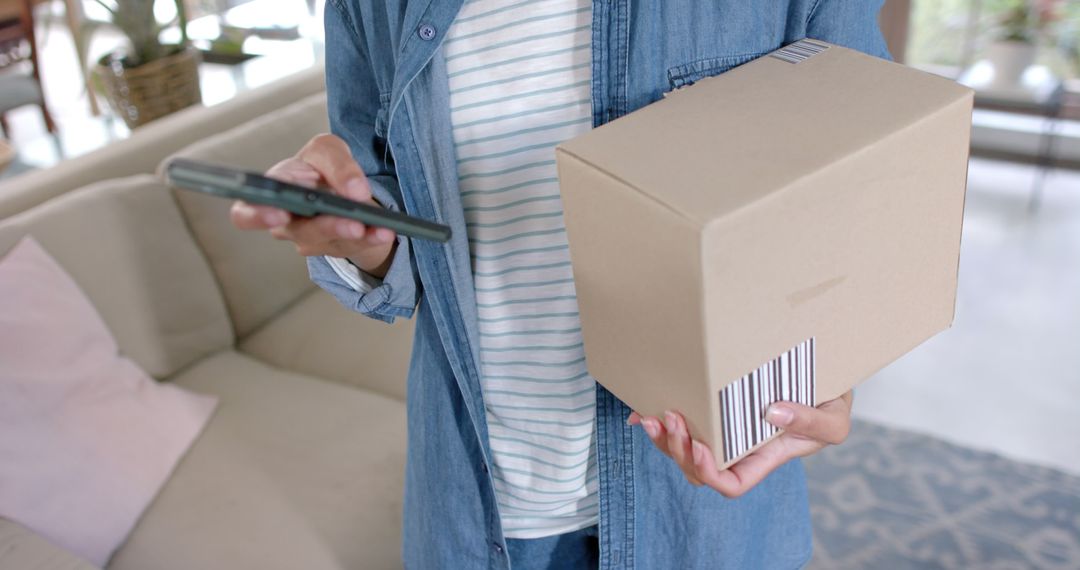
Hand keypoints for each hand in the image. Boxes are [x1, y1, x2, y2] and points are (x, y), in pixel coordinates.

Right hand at [228, 134, 395, 277]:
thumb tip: (354, 190)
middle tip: (350, 223)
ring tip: (376, 226)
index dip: (259, 215)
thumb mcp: (328, 150)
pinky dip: (371, 237)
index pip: (247, 212)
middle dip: (325, 227)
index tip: (279, 214)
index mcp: (272, 192)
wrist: (346, 189)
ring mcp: (311, 240)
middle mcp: (286, 222)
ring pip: (330, 242)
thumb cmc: (322, 167)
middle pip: (298, 231)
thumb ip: (336, 162)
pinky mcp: (336, 248)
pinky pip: (353, 246)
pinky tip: (384, 232)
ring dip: (355, 234)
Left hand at [628, 391, 852, 497]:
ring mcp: (723, 429)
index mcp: (763, 458)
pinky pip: (682, 421)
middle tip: (672, 418)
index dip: (709, 474)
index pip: (730, 484)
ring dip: (663, 436)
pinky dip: (659, 419)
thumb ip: (811, 421)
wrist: (825, 378)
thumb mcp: (834, 418)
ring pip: (683, 448)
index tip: (701, 448)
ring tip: (654, 414)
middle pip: (697, 468)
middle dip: (677, 450)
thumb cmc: (831, 405)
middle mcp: (738, 449)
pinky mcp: (712, 407)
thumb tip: (772, 412)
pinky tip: (644, 408)